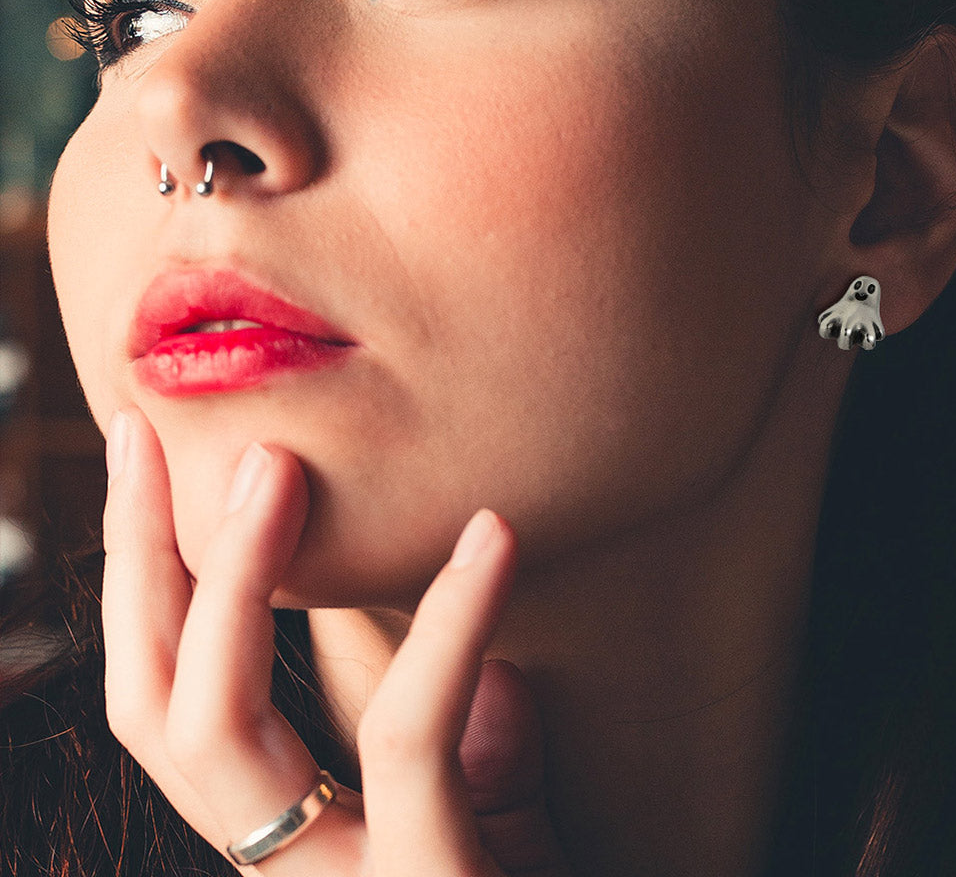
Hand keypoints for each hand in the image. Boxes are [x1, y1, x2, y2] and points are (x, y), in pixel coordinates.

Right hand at [101, 407, 569, 874]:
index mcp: (296, 841)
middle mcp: (288, 870)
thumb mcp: (508, 840)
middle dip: (137, 564)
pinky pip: (411, 739)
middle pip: (158, 710)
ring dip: (238, 580)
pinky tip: (493, 533)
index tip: (151, 466)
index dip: (145, 590)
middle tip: (146, 431)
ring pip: (217, 731)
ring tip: (278, 462)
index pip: (175, 707)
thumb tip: (500, 674)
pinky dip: (450, 625)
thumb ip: (483, 764)